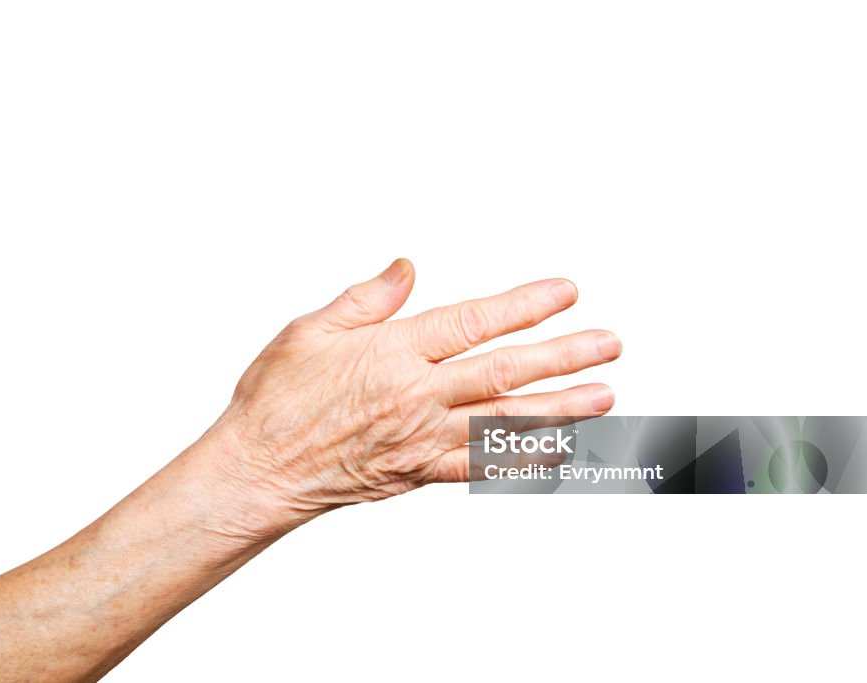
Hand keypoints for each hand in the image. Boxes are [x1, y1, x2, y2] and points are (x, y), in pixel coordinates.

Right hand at [201, 259, 621, 533]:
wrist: (257, 469)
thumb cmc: (275, 399)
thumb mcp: (310, 330)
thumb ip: (366, 299)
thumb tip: (407, 268)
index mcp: (392, 353)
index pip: (472, 323)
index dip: (524, 306)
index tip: (564, 293)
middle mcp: (415, 396)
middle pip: (503, 370)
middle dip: (562, 355)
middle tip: (609, 343)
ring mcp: (421, 437)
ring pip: (503, 420)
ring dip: (559, 407)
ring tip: (605, 396)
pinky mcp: (417, 472)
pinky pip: (479, 466)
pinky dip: (521, 460)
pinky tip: (557, 451)